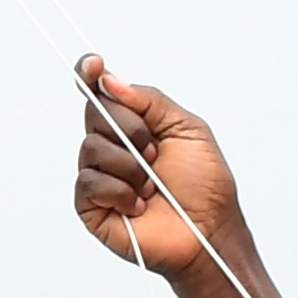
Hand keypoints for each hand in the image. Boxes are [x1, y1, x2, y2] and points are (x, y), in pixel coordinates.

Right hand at [69, 59, 240, 284]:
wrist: (209, 232)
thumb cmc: (205, 187)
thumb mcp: (188, 129)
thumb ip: (150, 101)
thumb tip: (111, 81)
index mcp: (133, 125)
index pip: (100, 92)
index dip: (89, 74)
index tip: (94, 65)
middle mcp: (112, 146)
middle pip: (95, 113)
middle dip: (130, 129)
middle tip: (156, 153)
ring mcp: (100, 176)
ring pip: (91, 148)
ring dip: (130, 166)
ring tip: (152, 186)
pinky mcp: (91, 207)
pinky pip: (89, 182)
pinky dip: (120, 191)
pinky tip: (139, 205)